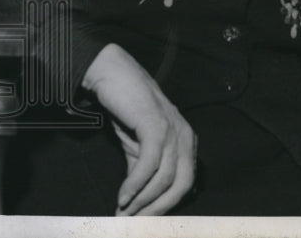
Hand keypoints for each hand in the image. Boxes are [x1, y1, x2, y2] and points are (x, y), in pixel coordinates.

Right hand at [81, 43, 196, 215]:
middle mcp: (186, 137)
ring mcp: (174, 129)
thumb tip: (134, 208)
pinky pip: (150, 163)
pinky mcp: (156, 123)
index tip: (142, 222)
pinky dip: (135, 185)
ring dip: (142, 201)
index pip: (185, 184)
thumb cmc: (127, 112)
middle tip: (134, 223)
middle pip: (183, 185)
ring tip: (123, 212)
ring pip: (165, 177)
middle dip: (159, 209)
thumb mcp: (138, 149)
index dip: (165, 207)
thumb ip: (143, 174)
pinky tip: (122, 196)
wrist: (113, 77)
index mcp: (187, 143)